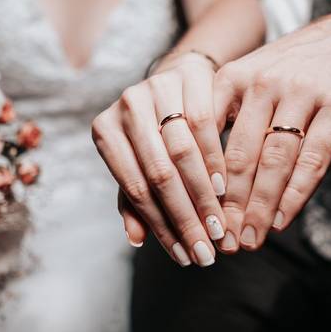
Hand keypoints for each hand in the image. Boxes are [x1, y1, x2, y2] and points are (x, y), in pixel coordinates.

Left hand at [91, 52, 227, 266]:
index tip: (184, 254)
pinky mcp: (187, 78)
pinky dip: (215, 159)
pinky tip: (225, 187)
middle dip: (185, 217)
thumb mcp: (139, 165)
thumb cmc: (154, 133)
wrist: (178, 82)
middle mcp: (126, 106)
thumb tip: (136, 239)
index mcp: (105, 131)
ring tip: (217, 225)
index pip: (135, 188)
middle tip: (205, 248)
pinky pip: (205, 124)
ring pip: (182, 150)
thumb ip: (134, 201)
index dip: (161, 226)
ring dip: (203, 194)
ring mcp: (155, 88)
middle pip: (159, 172)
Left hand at [213, 11, 330, 249]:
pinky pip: (314, 158)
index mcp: (233, 78)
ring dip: (261, 206)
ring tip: (250, 238)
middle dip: (230, 204)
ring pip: (276, 159)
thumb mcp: (246, 80)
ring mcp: (303, 93)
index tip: (194, 217)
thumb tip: (192, 177)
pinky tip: (282, 218)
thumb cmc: (287, 71)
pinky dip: (296, 193)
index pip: (208, 137)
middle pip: (242, 155)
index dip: (199, 180)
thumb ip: (220, 118)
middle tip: (221, 240)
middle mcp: (265, 83)